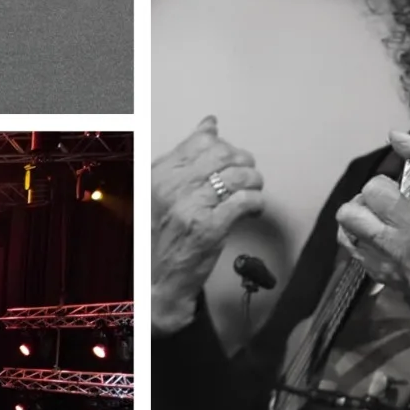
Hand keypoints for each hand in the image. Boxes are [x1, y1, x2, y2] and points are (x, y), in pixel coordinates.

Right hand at [150, 117, 264, 331]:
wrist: (152, 284)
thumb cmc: (154, 241)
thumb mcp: (158, 191)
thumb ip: (182, 159)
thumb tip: (209, 125)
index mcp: (157, 174)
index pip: (200, 141)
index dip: (223, 146)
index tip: (230, 155)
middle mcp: (171, 187)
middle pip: (223, 154)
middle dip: (243, 162)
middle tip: (246, 174)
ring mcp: (190, 207)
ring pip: (238, 176)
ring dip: (253, 183)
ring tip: (251, 193)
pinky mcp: (209, 229)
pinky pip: (245, 202)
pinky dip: (256, 203)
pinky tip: (252, 211)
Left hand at [335, 125, 409, 343]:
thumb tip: (396, 136)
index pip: (374, 191)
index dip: (382, 185)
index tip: (396, 189)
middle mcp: (394, 245)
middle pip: (349, 213)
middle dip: (362, 202)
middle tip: (380, 204)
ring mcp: (383, 265)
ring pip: (345, 234)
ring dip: (357, 222)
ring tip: (377, 220)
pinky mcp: (379, 279)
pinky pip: (355, 254)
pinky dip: (362, 242)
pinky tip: (381, 240)